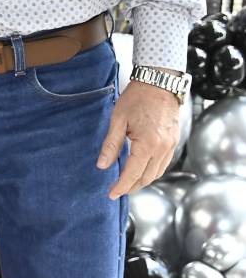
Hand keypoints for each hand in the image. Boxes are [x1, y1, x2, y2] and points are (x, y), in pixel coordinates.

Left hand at [97, 81, 182, 199]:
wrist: (159, 82)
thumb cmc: (137, 98)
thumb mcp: (118, 120)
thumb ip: (111, 145)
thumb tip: (102, 165)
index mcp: (148, 145)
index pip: (133, 174)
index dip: (121, 186)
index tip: (111, 194)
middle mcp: (162, 148)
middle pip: (146, 177)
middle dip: (131, 187)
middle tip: (117, 191)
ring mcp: (171, 145)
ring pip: (157, 173)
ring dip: (143, 181)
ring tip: (128, 183)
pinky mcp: (174, 141)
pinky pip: (164, 163)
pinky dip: (152, 171)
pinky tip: (142, 169)